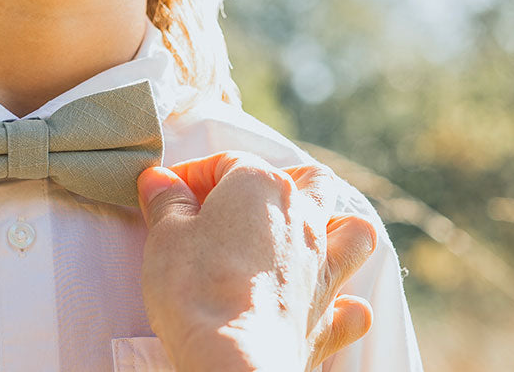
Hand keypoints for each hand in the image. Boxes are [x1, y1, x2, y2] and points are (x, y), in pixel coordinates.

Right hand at [136, 151, 375, 371]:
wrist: (231, 360)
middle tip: (245, 203)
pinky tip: (331, 305)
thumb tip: (159, 180)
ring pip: (354, 232)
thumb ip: (167, 202)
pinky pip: (352, 307)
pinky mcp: (327, 318)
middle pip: (310, 179)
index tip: (170, 195)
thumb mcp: (164, 235)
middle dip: (284, 180)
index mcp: (260, 187)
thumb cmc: (196, 289)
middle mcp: (302, 220)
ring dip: (337, 228)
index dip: (194, 174)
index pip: (227, 161)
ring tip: (307, 237)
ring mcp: (321, 269)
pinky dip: (345, 304)